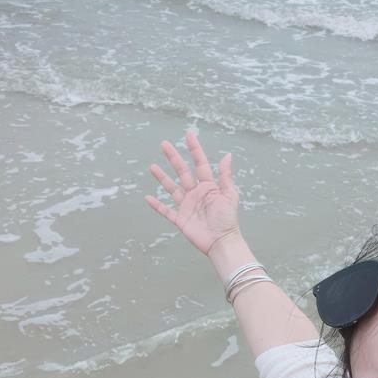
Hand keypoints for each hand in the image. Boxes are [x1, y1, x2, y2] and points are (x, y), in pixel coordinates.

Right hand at [146, 130, 239, 254]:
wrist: (221, 242)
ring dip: (162, 178)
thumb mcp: (229, 195)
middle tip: (164, 144)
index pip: (200, 164)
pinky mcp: (180, 219)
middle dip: (173, 158)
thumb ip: (225, 176)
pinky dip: (157, 205)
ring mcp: (187, 206)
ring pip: (172, 188)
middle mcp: (196, 194)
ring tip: (152, 166)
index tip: (188, 135)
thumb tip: (228, 155)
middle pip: (182, 172)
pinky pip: (166, 210)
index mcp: (208, 187)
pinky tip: (148, 197)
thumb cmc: (228, 220)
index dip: (194, 149)